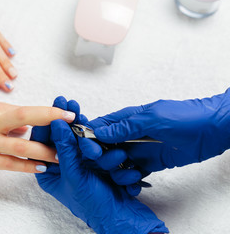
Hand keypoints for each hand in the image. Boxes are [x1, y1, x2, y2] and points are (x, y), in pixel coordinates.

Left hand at [32, 119, 168, 233]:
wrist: (121, 216)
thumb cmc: (93, 205)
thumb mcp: (75, 177)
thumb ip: (65, 150)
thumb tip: (57, 125)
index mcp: (47, 172)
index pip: (41, 143)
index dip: (47, 123)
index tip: (53, 106)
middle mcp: (61, 165)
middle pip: (59, 136)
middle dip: (63, 118)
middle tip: (65, 101)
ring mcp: (77, 162)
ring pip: (75, 137)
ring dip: (78, 124)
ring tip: (77, 109)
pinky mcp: (93, 160)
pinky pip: (90, 141)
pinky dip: (92, 133)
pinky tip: (91, 122)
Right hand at [87, 89, 229, 194]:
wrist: (212, 131)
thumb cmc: (186, 117)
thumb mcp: (153, 118)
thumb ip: (126, 126)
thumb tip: (100, 132)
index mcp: (127, 118)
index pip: (100, 127)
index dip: (91, 139)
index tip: (93, 151)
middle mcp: (129, 135)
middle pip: (104, 148)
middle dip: (105, 158)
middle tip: (119, 160)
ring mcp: (138, 150)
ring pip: (116, 164)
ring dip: (118, 172)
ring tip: (133, 173)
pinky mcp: (148, 163)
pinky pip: (131, 174)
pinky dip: (129, 182)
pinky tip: (135, 185)